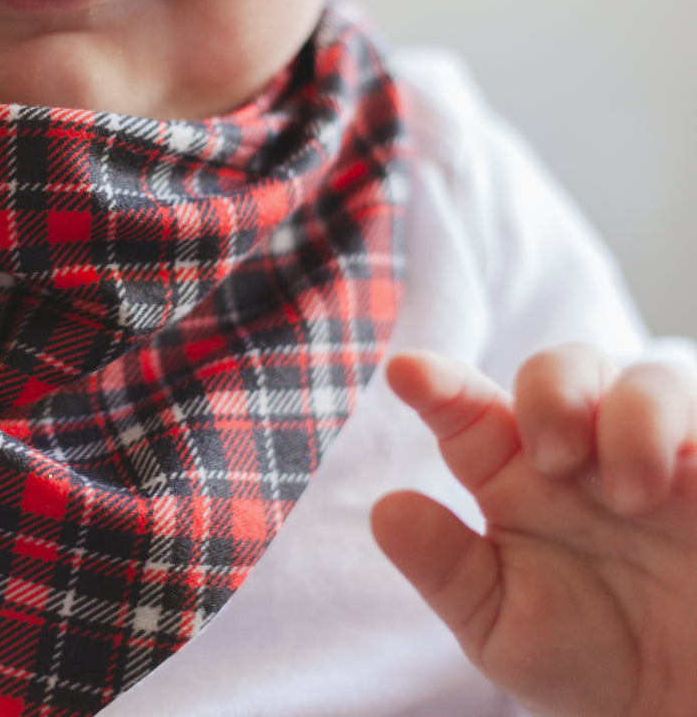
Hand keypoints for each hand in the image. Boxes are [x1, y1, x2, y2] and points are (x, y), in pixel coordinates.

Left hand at [371, 346, 696, 716]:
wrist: (683, 713)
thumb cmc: (583, 657)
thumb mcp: (504, 628)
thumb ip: (446, 570)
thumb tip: (385, 511)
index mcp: (513, 474)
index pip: (467, 410)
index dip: (436, 383)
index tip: (403, 372)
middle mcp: (583, 451)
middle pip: (561, 369)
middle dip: (551, 392)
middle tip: (552, 458)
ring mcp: (658, 458)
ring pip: (648, 380)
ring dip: (632, 419)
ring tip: (629, 497)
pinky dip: (696, 444)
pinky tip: (686, 489)